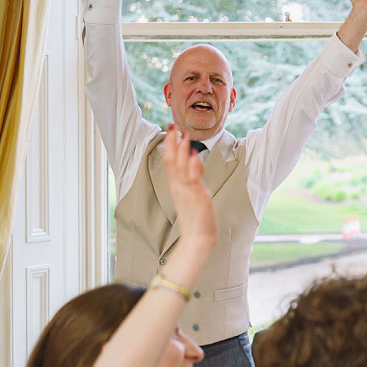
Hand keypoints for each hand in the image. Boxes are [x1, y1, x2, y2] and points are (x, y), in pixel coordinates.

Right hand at [162, 127, 217, 251]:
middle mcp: (179, 188)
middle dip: (172, 143)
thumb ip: (192, 178)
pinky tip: (194, 156)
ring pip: (180, 168)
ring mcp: (187, 193)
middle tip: (174, 127)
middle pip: (171, 162)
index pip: (169, 162)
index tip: (170, 131)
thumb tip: (194, 161)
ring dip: (182, 151)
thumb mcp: (191, 195)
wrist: (198, 239)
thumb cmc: (196, 218)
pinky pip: (193, 181)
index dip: (168, 146)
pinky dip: (193, 168)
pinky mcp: (197, 199)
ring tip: (184, 135)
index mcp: (176, 187)